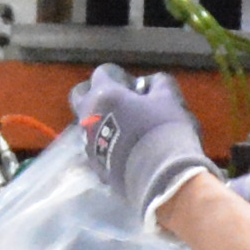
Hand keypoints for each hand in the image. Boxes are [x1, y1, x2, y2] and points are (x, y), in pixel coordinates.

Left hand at [66, 64, 216, 220]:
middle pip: (80, 96)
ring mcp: (88, 143)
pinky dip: (105, 143)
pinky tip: (125, 149)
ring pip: (86, 124)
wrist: (161, 176)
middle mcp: (89, 117)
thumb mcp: (169, 98)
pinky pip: (95, 146)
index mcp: (104, 95)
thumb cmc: (163, 130)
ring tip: (125, 128)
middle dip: (96, 93)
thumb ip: (157, 83)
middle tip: (119, 102)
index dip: (120, 76)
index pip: (103, 73)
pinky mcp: (95, 166)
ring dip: (101, 120)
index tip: (136, 87)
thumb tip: (148, 84)